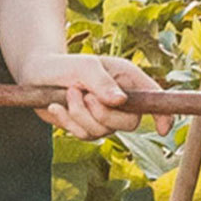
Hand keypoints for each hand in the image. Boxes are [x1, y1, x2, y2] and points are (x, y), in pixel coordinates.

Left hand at [17, 48, 154, 140]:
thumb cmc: (64, 65)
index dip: (163, 114)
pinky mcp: (88, 127)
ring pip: (104, 131)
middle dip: (103, 114)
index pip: (154, 98)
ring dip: (80, 115)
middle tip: (84, 96)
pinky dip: (68, 122)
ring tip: (68, 94)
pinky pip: (85, 136)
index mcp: (128, 80)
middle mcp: (121, 100)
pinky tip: (56, 106)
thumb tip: (120, 101)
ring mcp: (105, 115)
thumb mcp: (83, 67)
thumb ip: (101, 82)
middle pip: (130, 123)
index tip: (163, 129)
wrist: (37, 74)